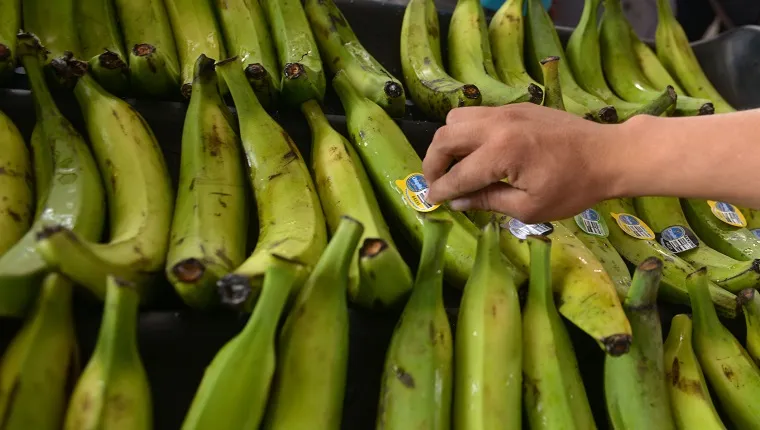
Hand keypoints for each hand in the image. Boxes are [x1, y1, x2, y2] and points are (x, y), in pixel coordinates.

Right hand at [423, 103, 621, 222]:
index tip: (430, 202)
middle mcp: (497, 126)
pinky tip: (477, 152)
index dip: (440, 191)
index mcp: (502, 153)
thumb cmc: (574, 188)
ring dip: (447, 143)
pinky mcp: (515, 106)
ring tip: (454, 165)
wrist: (608, 154)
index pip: (458, 174)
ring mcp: (506, 111)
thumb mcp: (530, 207)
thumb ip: (488, 202)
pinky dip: (466, 132)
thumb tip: (457, 202)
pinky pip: (476, 114)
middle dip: (433, 164)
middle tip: (435, 183)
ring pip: (456, 119)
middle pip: (445, 138)